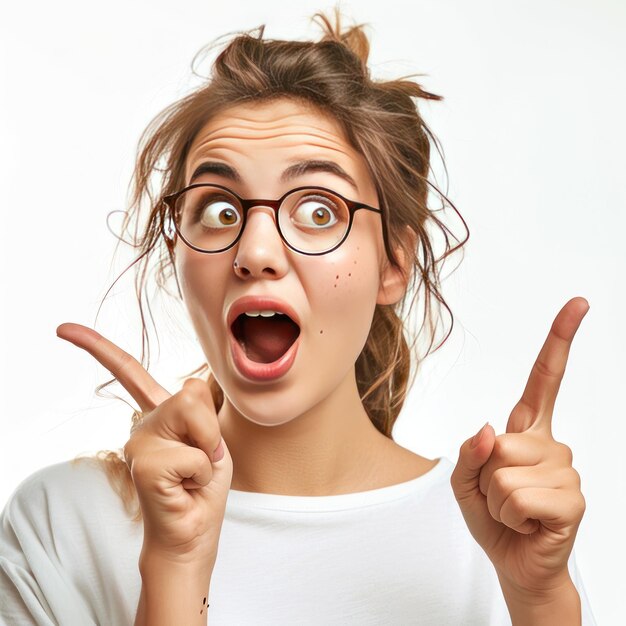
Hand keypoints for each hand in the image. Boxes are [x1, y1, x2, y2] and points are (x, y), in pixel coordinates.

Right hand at [56, 323, 232, 567]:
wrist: (194, 531)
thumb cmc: (202, 485)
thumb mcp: (211, 435)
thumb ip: (199, 405)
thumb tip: (194, 381)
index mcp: (157, 413)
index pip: (128, 372)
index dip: (97, 347)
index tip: (62, 328)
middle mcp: (142, 423)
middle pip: (190, 391)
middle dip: (210, 425)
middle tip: (203, 456)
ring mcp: (138, 442)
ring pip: (194, 413)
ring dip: (209, 447)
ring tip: (194, 472)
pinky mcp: (143, 463)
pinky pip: (195, 452)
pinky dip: (203, 471)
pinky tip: (186, 486)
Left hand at [450, 297, 589, 595]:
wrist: (513, 561)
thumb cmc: (491, 516)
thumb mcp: (465, 481)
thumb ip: (470, 452)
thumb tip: (490, 430)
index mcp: (528, 430)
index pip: (546, 378)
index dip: (560, 340)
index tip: (579, 304)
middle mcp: (551, 444)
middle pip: (500, 442)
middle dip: (486, 475)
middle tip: (500, 495)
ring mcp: (566, 470)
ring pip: (505, 472)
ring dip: (496, 498)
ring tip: (513, 510)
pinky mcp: (572, 500)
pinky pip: (518, 496)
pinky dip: (509, 514)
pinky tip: (527, 523)